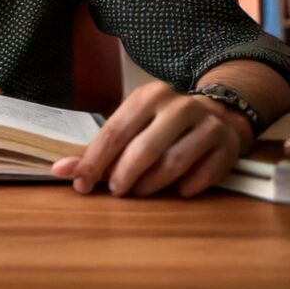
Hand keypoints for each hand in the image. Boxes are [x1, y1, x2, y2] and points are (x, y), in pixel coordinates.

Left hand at [50, 81, 251, 197]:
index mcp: (147, 96)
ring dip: (151, 184)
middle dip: (123, 175)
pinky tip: (177, 190)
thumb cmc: (162, 124)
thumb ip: (100, 148)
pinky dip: (186, 188)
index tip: (80, 184)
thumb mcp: (132, 125)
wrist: (220, 114)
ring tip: (139, 191)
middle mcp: (178, 106)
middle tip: (115, 191)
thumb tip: (61, 169)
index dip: (94, 161)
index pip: (114, 132)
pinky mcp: (228, 146)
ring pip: (173, 163)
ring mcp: (206, 125)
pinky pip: (202, 176)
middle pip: (143, 148)